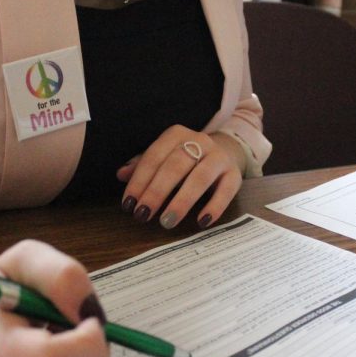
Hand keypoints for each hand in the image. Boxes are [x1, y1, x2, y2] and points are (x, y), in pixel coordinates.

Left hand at [117, 125, 245, 228]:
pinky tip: (202, 221)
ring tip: (167, 221)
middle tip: (143, 214)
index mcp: (176, 135)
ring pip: (200, 177)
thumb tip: (121, 175)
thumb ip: (143, 165)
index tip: (129, 204)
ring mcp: (219, 157)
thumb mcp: (164, 157)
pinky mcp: (235, 174)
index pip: (154, 157)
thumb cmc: (187, 159)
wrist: (227, 151)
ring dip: (182, 201)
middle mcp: (199, 141)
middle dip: (157, 192)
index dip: (139, 181)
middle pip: (175, 166)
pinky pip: (226, 191)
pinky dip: (215, 206)